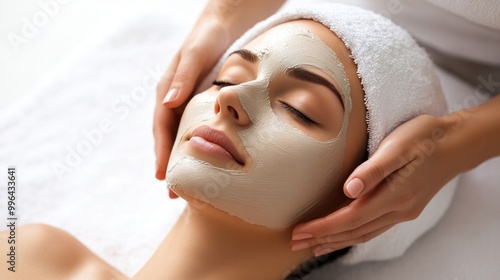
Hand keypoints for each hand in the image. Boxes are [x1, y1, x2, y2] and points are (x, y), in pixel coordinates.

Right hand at [154, 17, 232, 192]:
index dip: (161, 152)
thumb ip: (182, 77)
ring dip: (181, 160)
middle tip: (174, 195)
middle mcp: (174, 99)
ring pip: (181, 136)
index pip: (161, 128)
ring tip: (187, 187)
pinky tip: (203, 162)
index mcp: (167, 90)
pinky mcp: (200, 102)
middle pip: (168, 137)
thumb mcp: (195, 54)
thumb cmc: (208, 37)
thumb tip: (168, 103)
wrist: (223, 24)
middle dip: (169, 165)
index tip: (163, 177)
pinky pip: (194, 129)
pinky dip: (195, 147)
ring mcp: (186, 102)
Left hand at [290, 114, 462, 255]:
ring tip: (313, 246)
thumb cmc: (425, 139)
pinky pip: (373, 229)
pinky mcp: (405, 208)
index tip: (300, 232)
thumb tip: (348, 190)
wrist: (457, 143)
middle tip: (296, 243)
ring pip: (364, 234)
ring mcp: (403, 212)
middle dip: (323, 239)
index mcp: (394, 196)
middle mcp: (398, 210)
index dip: (322, 228)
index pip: (349, 219)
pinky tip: (345, 235)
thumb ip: (373, 170)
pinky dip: (354, 235)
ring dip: (336, 241)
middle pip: (353, 232)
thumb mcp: (398, 146)